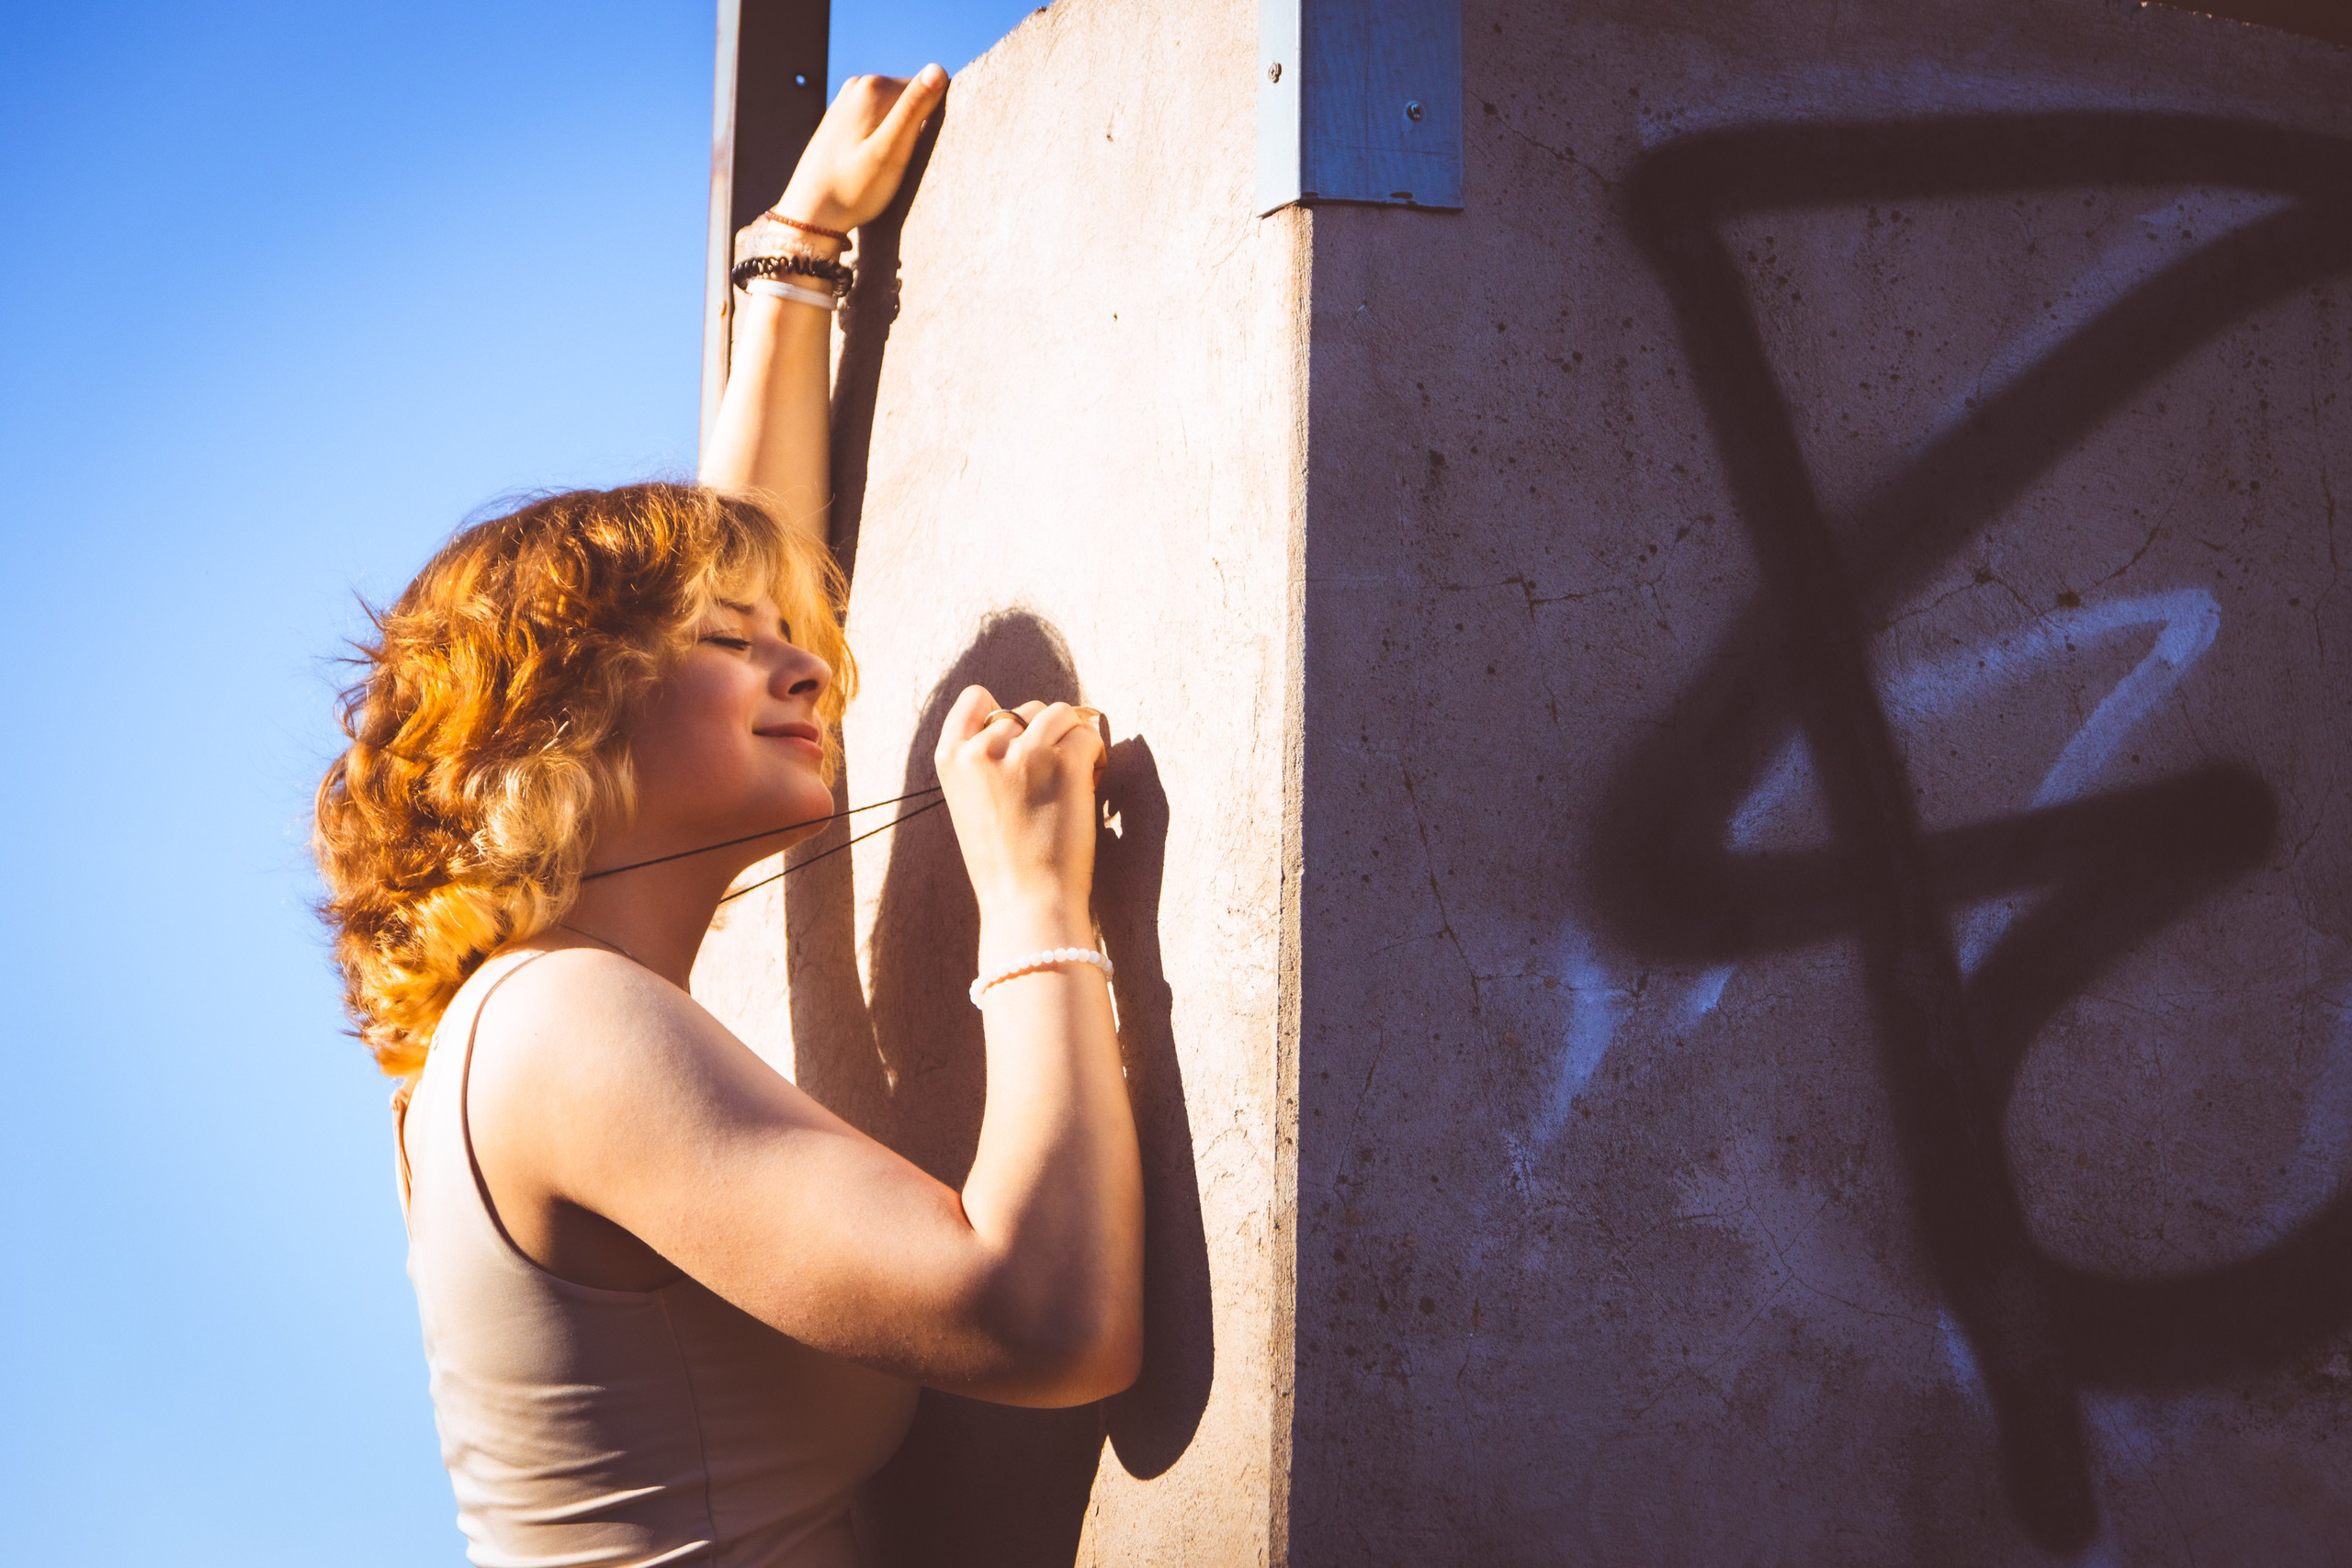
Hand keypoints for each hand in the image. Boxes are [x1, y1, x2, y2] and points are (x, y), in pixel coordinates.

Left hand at [769, 66, 947, 235]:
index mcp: (874, 88)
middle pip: (910, 99)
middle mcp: (858, 85)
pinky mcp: (842, 118)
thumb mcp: (891, 151)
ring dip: (900, 135)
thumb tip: (939, 69)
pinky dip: (883, 139)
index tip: (916, 152)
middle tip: (898, 163)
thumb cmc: (853, 188)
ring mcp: (847, 100)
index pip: (928, 89)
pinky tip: (870, 163)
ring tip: (883, 165)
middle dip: (915, 128)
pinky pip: (877, 120)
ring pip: (894, 111)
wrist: (810, 213)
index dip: (932, 122)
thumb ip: (914, 109)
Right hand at [935, 688, 1106, 917]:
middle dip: (1046, 735)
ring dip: (1074, 739)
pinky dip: (1096, 755)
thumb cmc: (1004, 864)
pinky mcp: (1064, 763)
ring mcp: (1025, 753)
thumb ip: (985, 763)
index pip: (975, 699)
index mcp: (952, 759)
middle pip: (1026, 708)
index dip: (1005, 714)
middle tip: (1055, 775)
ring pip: (1061, 714)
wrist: (1026, 903)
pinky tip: (1091, 782)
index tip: (1022, 738)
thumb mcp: (971, 804)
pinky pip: (1088, 735)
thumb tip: (1024, 723)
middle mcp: (984, 749)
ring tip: (1077, 774)